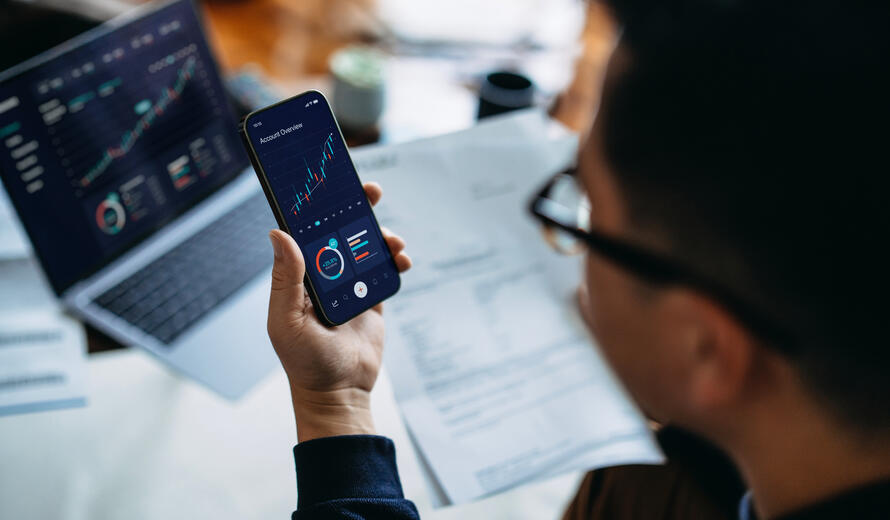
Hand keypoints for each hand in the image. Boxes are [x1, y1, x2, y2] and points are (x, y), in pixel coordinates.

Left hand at [267, 182, 411, 441]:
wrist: (340, 393)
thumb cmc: (305, 361)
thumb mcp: (287, 319)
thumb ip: (287, 277)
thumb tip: (278, 232)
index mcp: (299, 274)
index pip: (306, 229)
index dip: (317, 204)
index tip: (329, 182)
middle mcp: (324, 273)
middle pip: (340, 229)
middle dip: (356, 207)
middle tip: (371, 191)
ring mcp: (350, 284)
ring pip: (367, 245)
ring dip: (381, 235)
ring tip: (393, 242)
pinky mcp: (373, 297)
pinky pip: (386, 268)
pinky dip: (396, 259)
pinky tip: (402, 259)